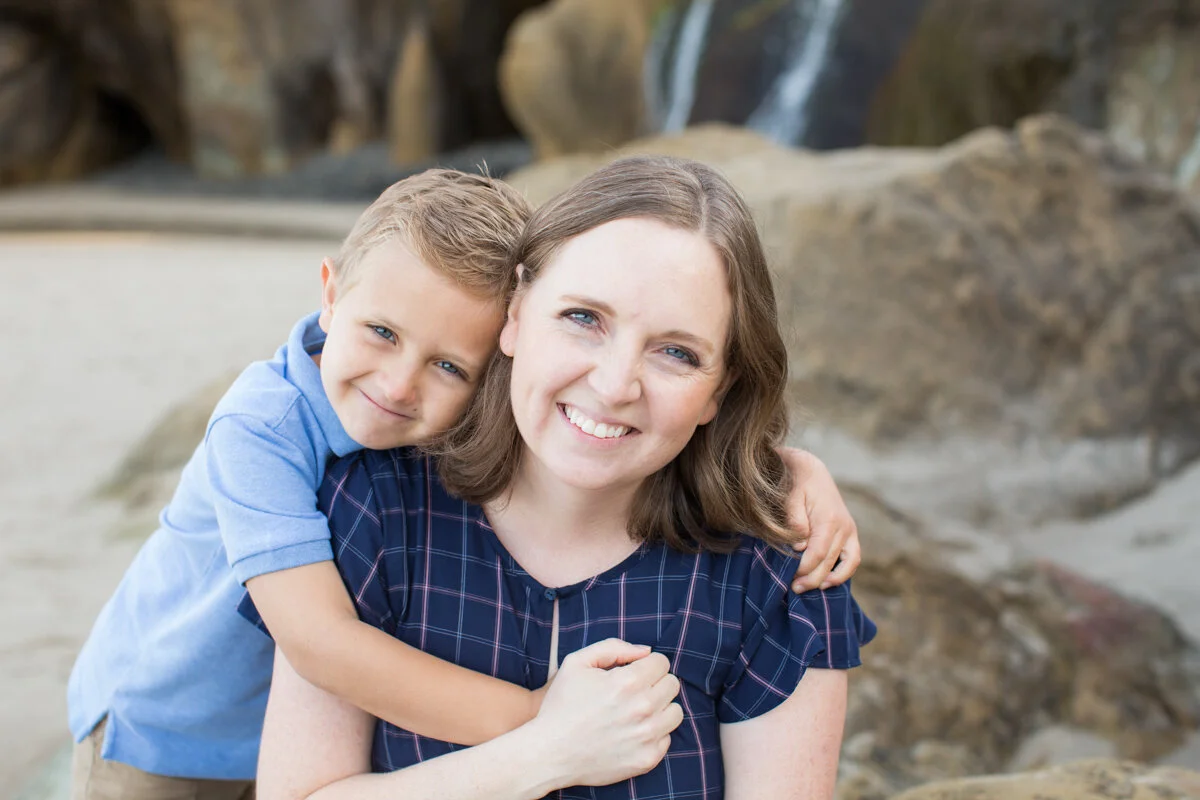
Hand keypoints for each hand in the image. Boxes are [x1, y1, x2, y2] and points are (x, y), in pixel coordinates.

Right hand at [530, 639, 682, 787]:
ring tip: (637, 712)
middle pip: (672, 684)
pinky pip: (667, 738)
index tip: (634, 673)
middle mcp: (642, 708)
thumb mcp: (577, 663)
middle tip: (635, 692)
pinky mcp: (647, 759)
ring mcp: (647, 736)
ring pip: (676, 712)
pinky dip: (654, 734)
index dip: (647, 664)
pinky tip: (632, 732)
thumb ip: (613, 648)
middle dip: (656, 683)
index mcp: (627, 682)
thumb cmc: (562, 705)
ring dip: (660, 708)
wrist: (550, 752)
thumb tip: (646, 651)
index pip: (662, 662)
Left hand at [778, 447, 861, 592]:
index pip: (817, 554)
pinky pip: (853, 558)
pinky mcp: (850, 532)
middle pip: (829, 562)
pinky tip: (828, 581)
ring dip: (830, 579)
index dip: (803, 569)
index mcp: (828, 519)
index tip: (789, 578)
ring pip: (846, 563)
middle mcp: (843, 526)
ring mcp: (850, 530)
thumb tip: (801, 546)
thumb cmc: (796, 484)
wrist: (811, 470)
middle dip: (811, 579)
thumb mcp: (790, 498)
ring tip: (811, 588)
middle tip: (794, 588)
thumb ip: (795, 521)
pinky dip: (844, 572)